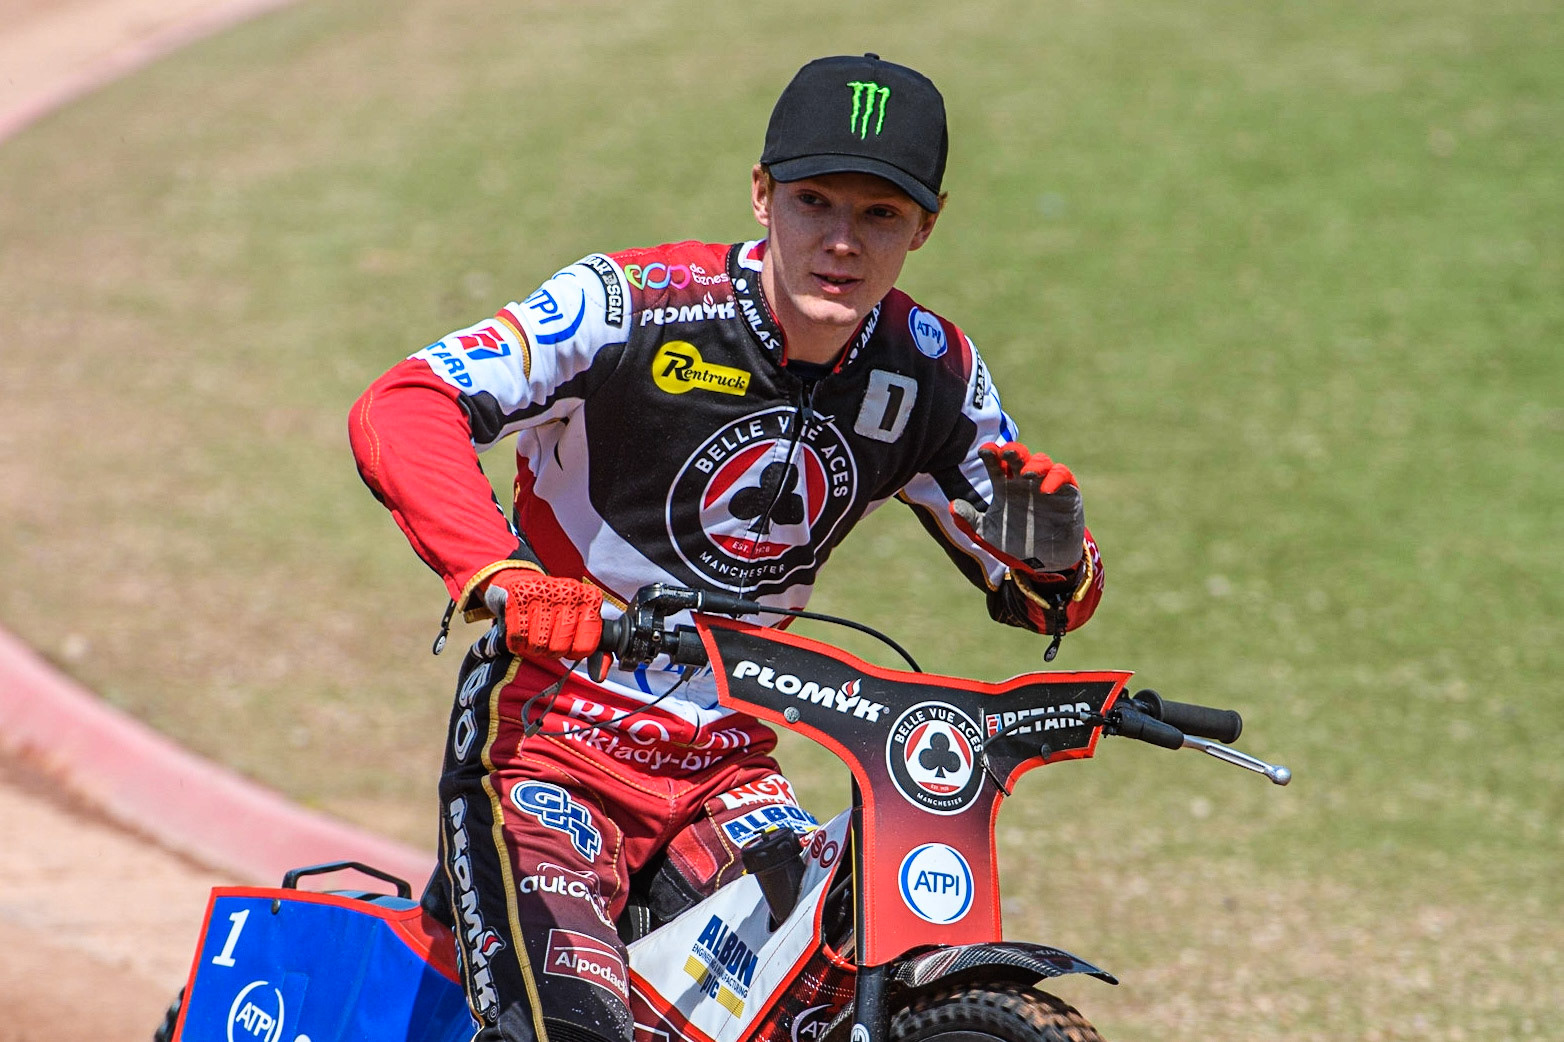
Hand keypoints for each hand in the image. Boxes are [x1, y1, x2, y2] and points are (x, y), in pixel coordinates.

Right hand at [481, 570, 603, 658]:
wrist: (524, 581)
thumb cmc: (556, 609)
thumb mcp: (581, 625)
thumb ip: (595, 650)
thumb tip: (599, 675)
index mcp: (590, 599)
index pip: (587, 645)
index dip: (575, 652)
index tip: (569, 645)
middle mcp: (569, 593)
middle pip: (560, 647)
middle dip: (552, 651)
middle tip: (549, 641)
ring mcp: (544, 593)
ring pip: (538, 644)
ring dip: (533, 648)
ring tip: (535, 636)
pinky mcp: (519, 596)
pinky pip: (518, 636)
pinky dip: (518, 643)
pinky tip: (522, 632)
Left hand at [950, 441, 1084, 576]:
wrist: (1043, 563)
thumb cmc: (1014, 543)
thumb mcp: (988, 534)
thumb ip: (970, 521)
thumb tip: (953, 506)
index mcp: (1004, 485)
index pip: (996, 462)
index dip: (991, 454)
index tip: (985, 451)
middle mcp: (1024, 481)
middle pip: (1019, 456)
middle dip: (1013, 450)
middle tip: (1006, 451)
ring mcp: (1046, 484)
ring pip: (1042, 462)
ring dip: (1034, 464)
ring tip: (1026, 474)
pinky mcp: (1067, 493)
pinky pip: (1063, 476)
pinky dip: (1055, 479)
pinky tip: (1046, 489)